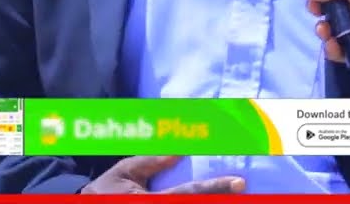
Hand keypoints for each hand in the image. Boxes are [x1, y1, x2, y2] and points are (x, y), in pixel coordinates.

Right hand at [80, 155, 244, 193]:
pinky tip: (214, 198)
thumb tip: (178, 151)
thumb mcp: (125, 171)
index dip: (215, 188)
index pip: (189, 193)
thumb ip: (151, 161)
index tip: (239, 182)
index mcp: (150, 200)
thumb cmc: (106, 190)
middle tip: (243, 190)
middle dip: (220, 200)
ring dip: (212, 203)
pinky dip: (198, 203)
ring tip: (234, 194)